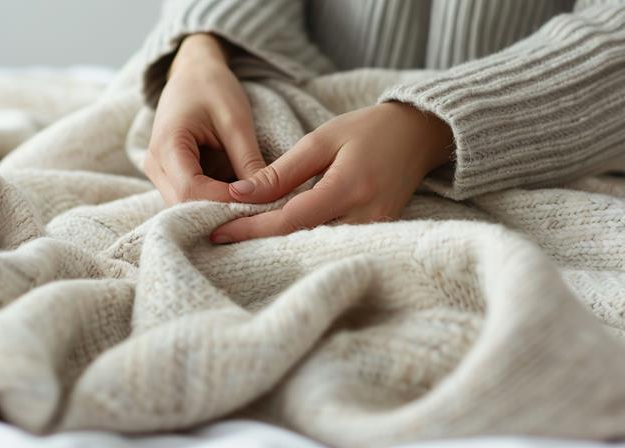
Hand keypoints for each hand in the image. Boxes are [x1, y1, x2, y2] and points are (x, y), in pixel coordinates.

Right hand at [144, 33, 264, 204]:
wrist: (193, 71)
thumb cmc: (213, 88)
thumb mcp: (237, 121)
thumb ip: (248, 161)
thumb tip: (265, 198)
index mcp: (166, 145)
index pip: (191, 190)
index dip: (224, 202)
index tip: (258, 201)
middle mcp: (154, 165)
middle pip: (184, 205)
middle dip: (221, 211)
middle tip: (258, 209)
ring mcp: (159, 173)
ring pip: (186, 207)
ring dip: (218, 209)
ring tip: (251, 203)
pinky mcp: (170, 176)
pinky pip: (190, 199)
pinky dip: (214, 201)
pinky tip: (239, 197)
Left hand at [210, 102, 453, 243]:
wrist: (418, 136)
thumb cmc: (368, 130)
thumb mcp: (322, 140)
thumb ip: (282, 172)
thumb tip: (239, 194)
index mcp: (349, 188)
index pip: (290, 220)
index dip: (252, 229)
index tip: (218, 232)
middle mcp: (365, 217)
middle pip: (301, 243)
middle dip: (259, 244)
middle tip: (221, 241)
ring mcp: (375, 231)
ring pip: (316, 251)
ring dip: (278, 248)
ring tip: (241, 243)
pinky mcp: (377, 236)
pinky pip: (332, 248)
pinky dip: (301, 245)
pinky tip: (275, 241)